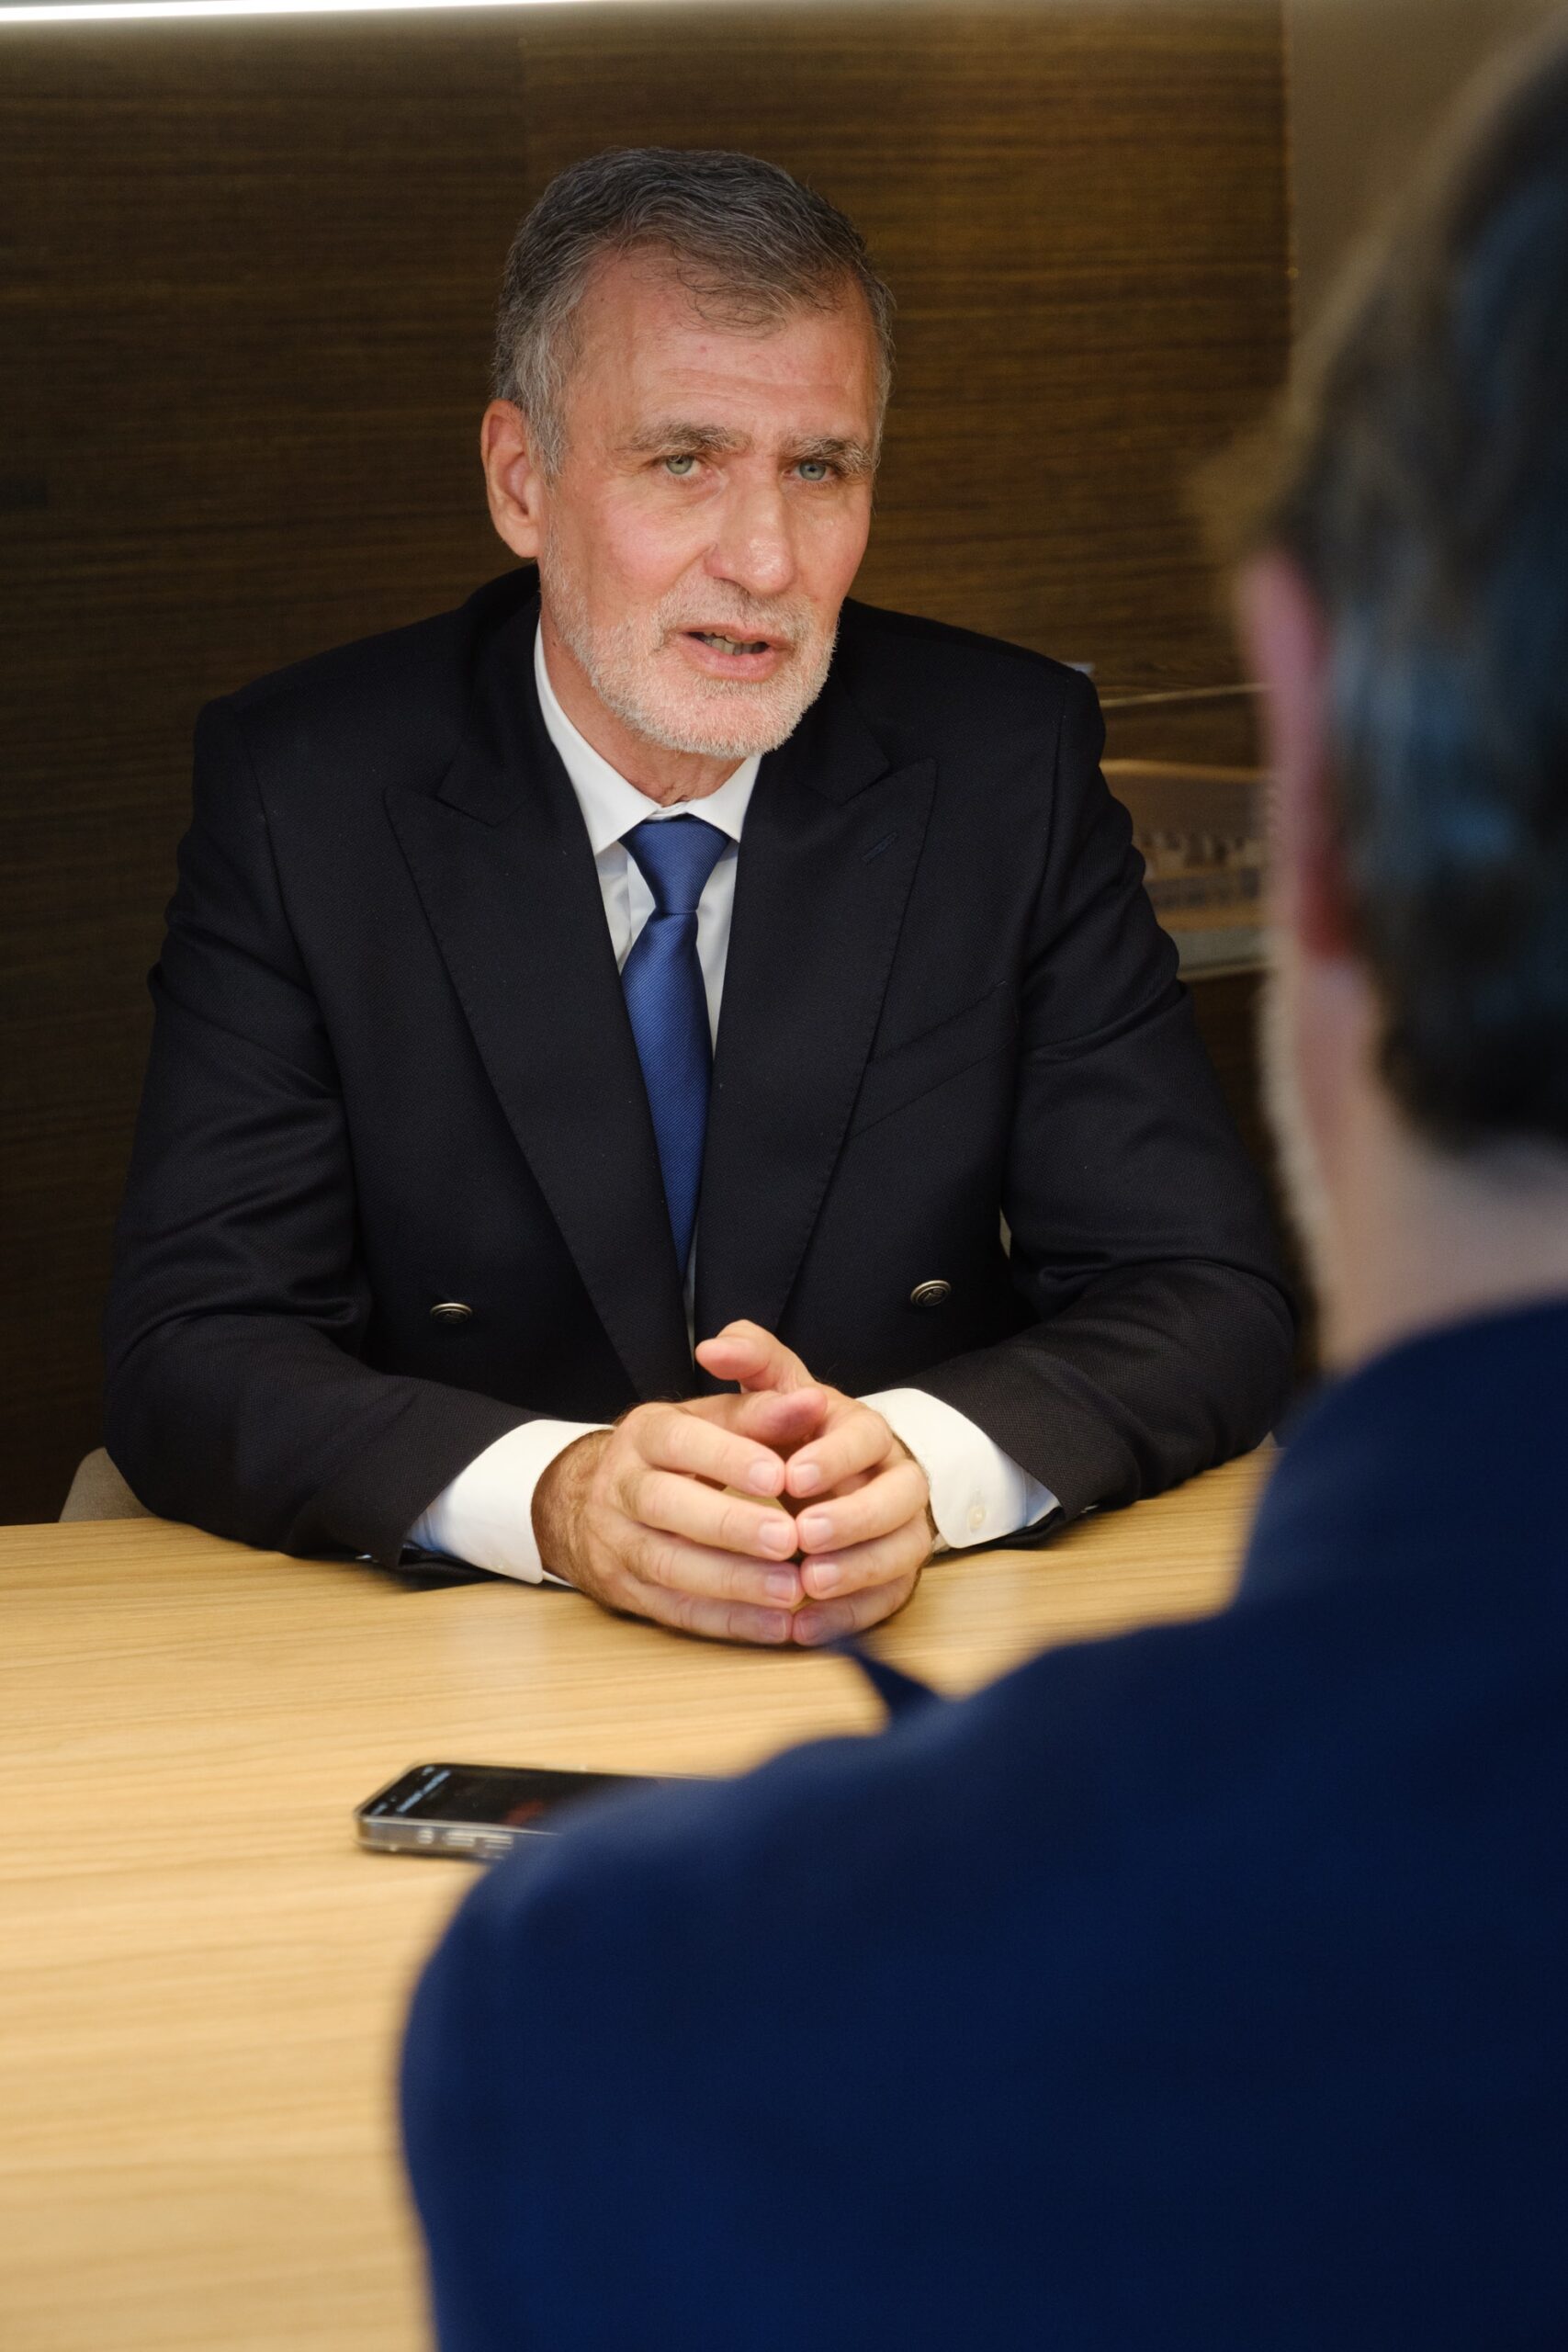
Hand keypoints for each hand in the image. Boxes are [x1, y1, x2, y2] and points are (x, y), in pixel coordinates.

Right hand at [531, 1386, 825, 1644]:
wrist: (585, 1503)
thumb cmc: (675, 1457)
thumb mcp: (708, 1421)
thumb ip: (762, 1413)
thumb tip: (814, 1402)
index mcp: (644, 1434)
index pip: (680, 1441)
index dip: (728, 1459)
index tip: (779, 1476)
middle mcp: (620, 1486)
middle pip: (665, 1505)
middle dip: (730, 1525)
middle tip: (789, 1539)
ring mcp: (616, 1542)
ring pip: (668, 1565)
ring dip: (733, 1582)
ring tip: (791, 1589)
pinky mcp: (625, 1592)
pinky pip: (676, 1612)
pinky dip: (729, 1621)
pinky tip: (776, 1625)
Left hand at [695, 1320, 934, 1646]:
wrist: (831, 1476)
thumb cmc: (798, 1435)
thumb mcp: (778, 1392)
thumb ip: (752, 1364)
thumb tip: (714, 1343)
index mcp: (865, 1431)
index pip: (866, 1437)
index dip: (834, 1456)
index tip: (793, 1474)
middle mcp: (896, 1478)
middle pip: (900, 1498)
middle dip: (854, 1517)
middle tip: (804, 1534)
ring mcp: (904, 1529)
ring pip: (903, 1551)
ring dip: (856, 1570)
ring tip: (807, 1585)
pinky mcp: (896, 1574)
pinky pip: (889, 1599)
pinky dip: (850, 1615)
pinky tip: (807, 1627)